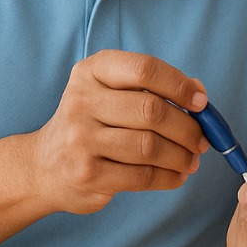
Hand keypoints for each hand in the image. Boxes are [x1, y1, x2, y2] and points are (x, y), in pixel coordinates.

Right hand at [29, 49, 209, 213]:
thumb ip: (152, 88)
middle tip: (203, 140)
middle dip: (188, 127)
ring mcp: (81, 139)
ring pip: (150, 146)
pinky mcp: (87, 174)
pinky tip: (176, 175)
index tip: (202, 102)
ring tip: (192, 159)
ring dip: (181, 155)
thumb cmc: (92, 124)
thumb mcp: (111, 94)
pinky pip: (142, 176)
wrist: (43, 166)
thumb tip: (199, 92)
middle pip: (152, 110)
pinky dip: (168, 177)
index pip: (144, 69)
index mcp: (91, 72)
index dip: (179, 85)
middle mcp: (81, 101)